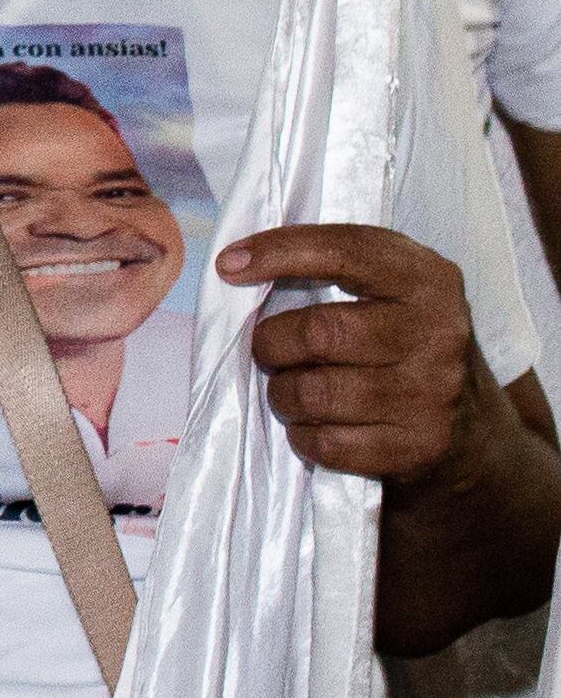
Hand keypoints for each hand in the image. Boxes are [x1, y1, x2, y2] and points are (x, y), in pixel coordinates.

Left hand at [222, 224, 495, 486]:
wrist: (469, 425)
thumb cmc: (403, 343)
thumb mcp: (389, 291)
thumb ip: (333, 268)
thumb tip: (236, 265)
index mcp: (428, 280)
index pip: (347, 251)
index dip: (281, 252)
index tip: (228, 264)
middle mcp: (437, 333)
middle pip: (318, 333)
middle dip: (271, 344)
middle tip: (269, 351)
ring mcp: (432, 393)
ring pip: (314, 394)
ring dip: (283, 395)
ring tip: (293, 390)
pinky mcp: (418, 446)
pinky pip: (326, 443)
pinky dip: (304, 436)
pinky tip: (316, 425)